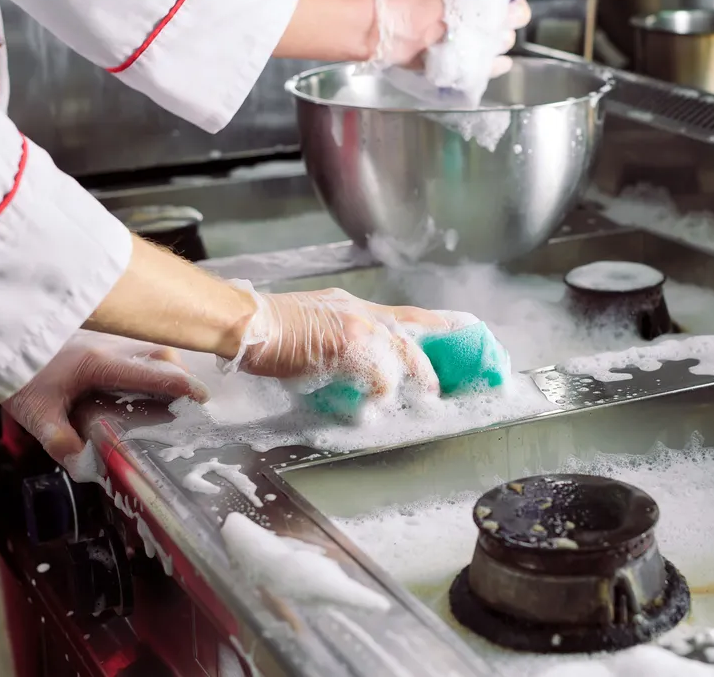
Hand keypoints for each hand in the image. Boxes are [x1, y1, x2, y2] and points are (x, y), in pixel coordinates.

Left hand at [4, 331, 208, 463]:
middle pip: (161, 354)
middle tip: (189, 400)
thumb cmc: (18, 374)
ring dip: (166, 368)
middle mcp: (110, 346)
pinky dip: (151, 363)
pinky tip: (145, 381)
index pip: (151, 372)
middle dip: (181, 375)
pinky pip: (138, 348)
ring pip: (152, 348)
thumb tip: (87, 467)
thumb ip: (60, 440)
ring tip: (171, 394)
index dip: (180, 384)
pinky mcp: (101, 339)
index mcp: (99, 363)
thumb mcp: (35, 412)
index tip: (203, 397)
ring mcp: (107, 339)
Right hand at [228, 287, 464, 399]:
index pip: (409, 314)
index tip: (465, 334)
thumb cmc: (270, 331)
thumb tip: (359, 373)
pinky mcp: (348, 343)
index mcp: (356, 308)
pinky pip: (378, 373)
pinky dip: (381, 392)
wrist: (247, 324)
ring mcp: (358, 324)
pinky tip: (373, 404)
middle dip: (440, 351)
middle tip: (452, 379)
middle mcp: (363, 311)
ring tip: (428, 394)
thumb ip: (343, 344)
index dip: (440, 325)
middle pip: (417, 327)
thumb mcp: (317, 328)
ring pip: (405, 350)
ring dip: (419, 375)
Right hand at [370, 0, 537, 77]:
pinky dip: (497, 60)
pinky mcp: (474, 67)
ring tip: (487, 28)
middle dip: (513, 5)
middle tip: (500, 1)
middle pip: (521, 12)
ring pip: (508, 39)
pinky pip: (497, 65)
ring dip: (501, 32)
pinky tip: (493, 55)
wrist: (394, 29)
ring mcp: (486, 45)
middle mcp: (494, 19)